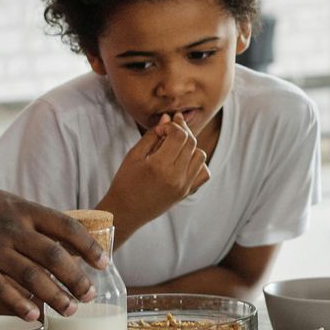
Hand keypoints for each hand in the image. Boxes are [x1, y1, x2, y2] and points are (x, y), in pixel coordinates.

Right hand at [0, 187, 104, 321]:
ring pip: (33, 277)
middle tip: (90, 295)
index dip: (89, 246)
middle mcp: (11, 229)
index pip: (65, 226)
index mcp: (23, 210)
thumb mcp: (7, 203)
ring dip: (56, 296)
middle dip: (77, 278)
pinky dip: (21, 304)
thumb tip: (67, 243)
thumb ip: (35, 221)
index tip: (103, 263)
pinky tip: (35, 316)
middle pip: (54, 256)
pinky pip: (3, 290)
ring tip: (71, 310)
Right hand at [103, 114, 209, 230]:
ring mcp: (184, 186)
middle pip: (192, 143)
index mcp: (159, 166)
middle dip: (182, 130)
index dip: (172, 126)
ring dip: (190, 146)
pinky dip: (197, 163)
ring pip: (200, 155)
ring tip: (175, 145)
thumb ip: (153, 135)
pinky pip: (204, 173)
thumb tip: (168, 117)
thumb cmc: (125, 182)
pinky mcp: (186, 193)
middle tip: (170, 128)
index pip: (179, 135)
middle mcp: (176, 177)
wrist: (125, 212)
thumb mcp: (134, 155)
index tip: (161, 128)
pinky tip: (183, 160)